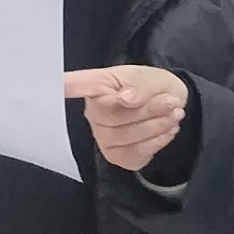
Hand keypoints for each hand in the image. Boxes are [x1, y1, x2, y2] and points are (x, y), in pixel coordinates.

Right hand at [65, 64, 190, 172]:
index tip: (58, 84)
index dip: (63, 86)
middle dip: (147, 111)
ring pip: (125, 137)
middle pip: (112, 117)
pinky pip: (134, 154)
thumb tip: (126, 98)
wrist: (170, 105)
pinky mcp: (117, 155)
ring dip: (156, 126)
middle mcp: (92, 113)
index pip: (72, 86)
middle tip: (172, 103)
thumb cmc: (152, 86)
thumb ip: (139, 86)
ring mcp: (102, 137)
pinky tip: (167, 130)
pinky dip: (157, 142)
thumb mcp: (150, 77)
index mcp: (95, 86)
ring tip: (175, 114)